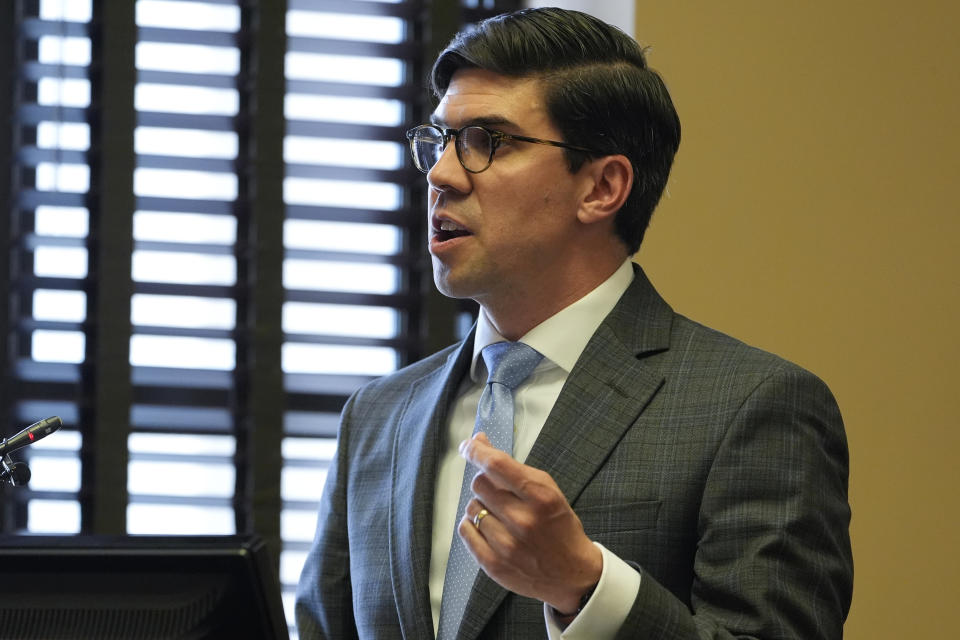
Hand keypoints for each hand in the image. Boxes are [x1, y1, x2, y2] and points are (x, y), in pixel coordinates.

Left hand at [457, 432, 601, 613]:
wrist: (572, 574)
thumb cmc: (559, 525)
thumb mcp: (547, 490)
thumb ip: (513, 467)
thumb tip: (479, 442)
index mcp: (540, 496)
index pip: (497, 465)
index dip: (477, 451)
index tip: (468, 446)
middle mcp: (522, 520)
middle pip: (479, 484)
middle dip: (486, 483)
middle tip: (499, 493)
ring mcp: (506, 545)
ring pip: (471, 508)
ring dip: (481, 507)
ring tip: (501, 516)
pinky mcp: (493, 564)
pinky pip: (465, 531)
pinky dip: (472, 525)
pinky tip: (488, 528)